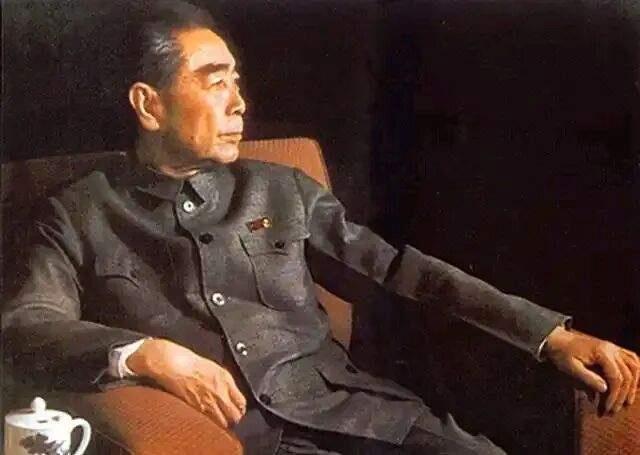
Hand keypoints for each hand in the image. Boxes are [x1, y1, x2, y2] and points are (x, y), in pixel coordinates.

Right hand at [127, 339, 246, 426]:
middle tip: (230, 418)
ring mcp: (207, 403)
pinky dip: (208, 423)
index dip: (241, 408)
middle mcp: (219, 393)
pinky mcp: (194, 409)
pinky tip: (205, 419)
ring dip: (221, 422)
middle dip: (233, 418)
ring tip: (217, 420)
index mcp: (226, 380)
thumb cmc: (190, 362)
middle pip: (234, 416)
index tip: (238, 409)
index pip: (242, 402)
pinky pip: (207, 422)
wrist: (172, 364)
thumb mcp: (215, 368)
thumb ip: (226, 383)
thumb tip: (232, 394)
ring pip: (222, 423)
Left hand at [544, 326, 639, 413]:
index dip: (614, 395)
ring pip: (634, 366)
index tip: (607, 408)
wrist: (557, 340)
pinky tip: (634, 383)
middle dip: (622, 394)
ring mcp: (614, 347)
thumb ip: (587, 378)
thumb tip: (605, 389)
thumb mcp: (570, 367)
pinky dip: (635, 371)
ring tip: (627, 400)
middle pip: (627, 374)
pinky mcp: (613, 349)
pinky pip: (631, 359)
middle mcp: (611, 348)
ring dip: (633, 385)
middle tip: (614, 409)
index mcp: (602, 352)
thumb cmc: (562, 354)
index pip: (616, 377)